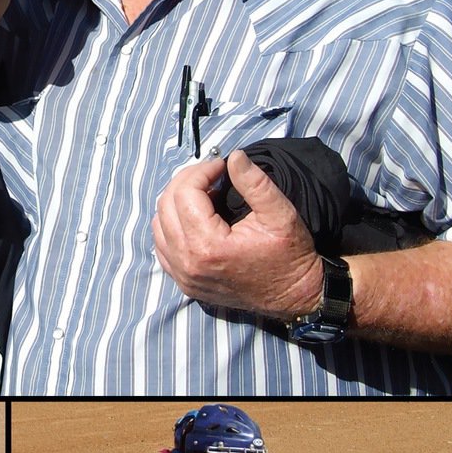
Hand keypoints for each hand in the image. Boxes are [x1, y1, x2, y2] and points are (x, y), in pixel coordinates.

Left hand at [152, 149, 322, 317]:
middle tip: (211, 175)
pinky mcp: (184, 282)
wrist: (293, 296)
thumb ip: (255, 182)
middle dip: (186, 181)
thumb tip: (234, 156)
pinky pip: (162, 247)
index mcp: (209, 246)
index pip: (184, 193)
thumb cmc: (290, 256)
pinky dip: (171, 226)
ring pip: (158, 225)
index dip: (201, 171)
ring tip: (203, 195)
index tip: (221, 166)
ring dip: (176, 202)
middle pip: (166, 205)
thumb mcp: (280, 214)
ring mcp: (183, 275)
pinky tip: (194, 218)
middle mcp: (188, 262)